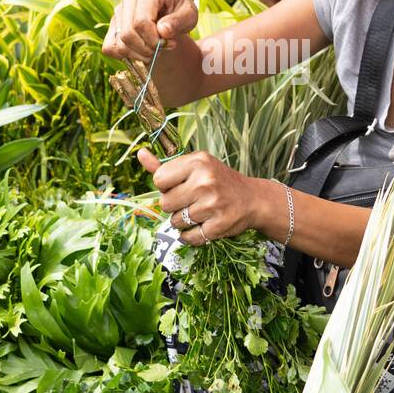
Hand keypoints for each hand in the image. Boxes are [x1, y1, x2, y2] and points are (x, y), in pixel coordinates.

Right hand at [103, 0, 197, 61]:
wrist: (171, 12)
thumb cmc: (181, 12)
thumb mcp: (189, 15)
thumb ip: (178, 22)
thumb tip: (162, 31)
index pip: (141, 22)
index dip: (153, 40)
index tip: (167, 44)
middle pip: (128, 34)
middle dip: (147, 49)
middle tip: (161, 49)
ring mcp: (118, 11)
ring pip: (119, 43)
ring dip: (138, 54)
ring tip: (154, 50)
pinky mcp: (112, 25)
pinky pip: (110, 48)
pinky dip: (126, 55)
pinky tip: (140, 51)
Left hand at [139, 149, 276, 246]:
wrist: (253, 199)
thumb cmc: (219, 181)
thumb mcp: (196, 166)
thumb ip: (166, 165)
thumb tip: (140, 154)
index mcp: (198, 161)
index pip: (159, 179)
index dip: (166, 186)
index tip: (181, 185)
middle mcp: (205, 180)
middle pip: (164, 203)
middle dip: (174, 205)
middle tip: (192, 200)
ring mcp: (213, 204)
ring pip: (175, 222)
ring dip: (183, 221)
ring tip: (200, 212)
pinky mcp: (219, 225)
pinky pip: (188, 237)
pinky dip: (192, 236)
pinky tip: (204, 225)